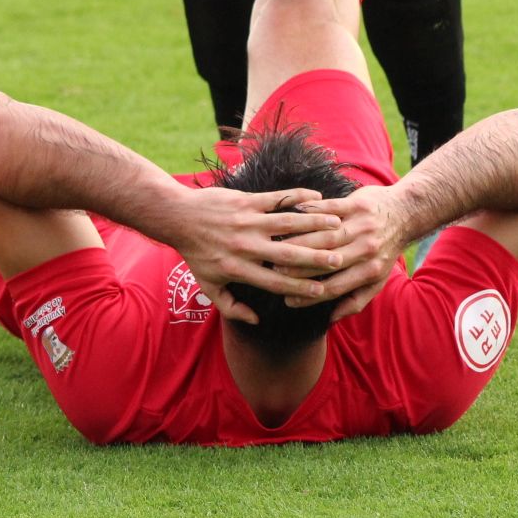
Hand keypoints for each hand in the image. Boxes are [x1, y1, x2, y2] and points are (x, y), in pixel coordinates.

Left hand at [164, 187, 342, 324]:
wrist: (178, 217)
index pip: (275, 281)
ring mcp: (247, 221)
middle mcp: (245, 246)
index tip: (322, 290)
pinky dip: (299, 197)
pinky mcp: (246, 200)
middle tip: (339, 259)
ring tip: (337, 225)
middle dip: (315, 257)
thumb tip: (256, 320)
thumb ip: (231, 307)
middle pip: (287, 253)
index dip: (300, 287)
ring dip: (314, 223)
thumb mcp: (208, 286)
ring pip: (287, 223)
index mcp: (238, 269)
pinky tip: (318, 198)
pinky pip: (277, 198)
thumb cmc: (195, 254)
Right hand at [281, 185, 408, 321]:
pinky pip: (330, 209)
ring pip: (326, 237)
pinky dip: (311, 213)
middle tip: (275, 271)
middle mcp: (367, 249)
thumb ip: (356, 300)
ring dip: (300, 242)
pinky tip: (293, 216)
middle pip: (327, 261)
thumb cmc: (386, 249)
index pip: (335, 287)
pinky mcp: (358, 205)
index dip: (309, 296)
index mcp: (370, 271)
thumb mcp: (377, 279)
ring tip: (278, 247)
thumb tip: (331, 320)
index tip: (287, 299)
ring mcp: (363, 226)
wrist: (405, 213)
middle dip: (299, 268)